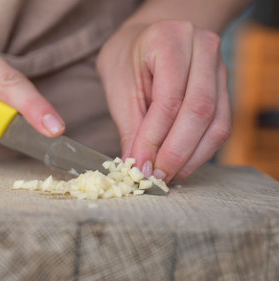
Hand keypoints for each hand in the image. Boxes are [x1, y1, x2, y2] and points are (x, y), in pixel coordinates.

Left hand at [97, 20, 229, 181]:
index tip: (140, 167)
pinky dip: (201, 151)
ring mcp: (219, 68)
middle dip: (175, 152)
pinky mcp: (225, 88)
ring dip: (191, 157)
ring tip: (167, 175)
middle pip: (199, 111)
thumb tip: (136, 166)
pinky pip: (221, 126)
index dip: (154, 138)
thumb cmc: (128, 60)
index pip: (169, 99)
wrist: (148, 39)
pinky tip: (181, 164)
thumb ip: (131, 126)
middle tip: (155, 177)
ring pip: (216, 123)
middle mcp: (203, 48)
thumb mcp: (119, 86)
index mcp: (171, 39)